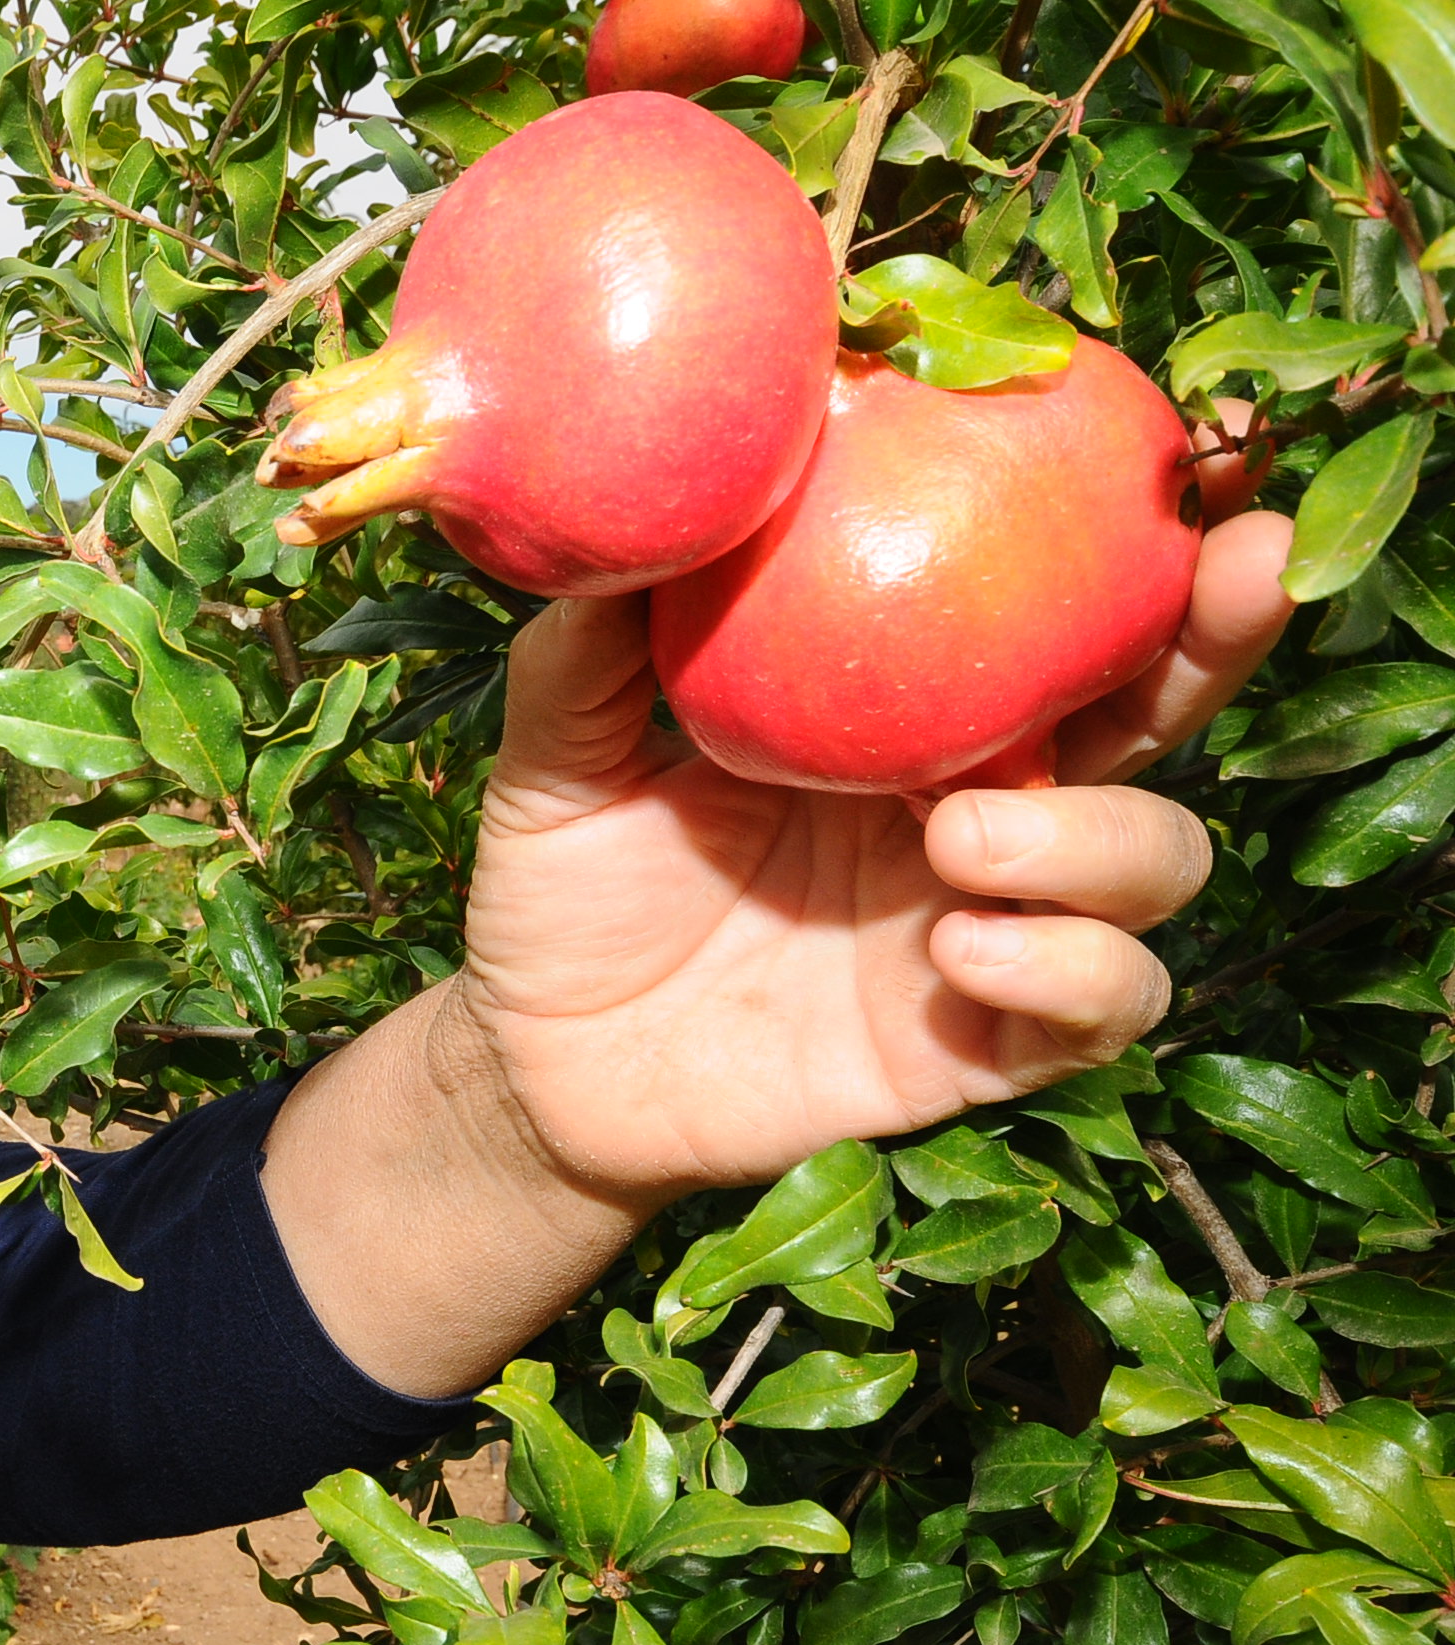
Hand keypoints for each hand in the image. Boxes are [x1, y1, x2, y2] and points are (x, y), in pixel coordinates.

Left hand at [266, 510, 1296, 1395]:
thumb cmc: (562, 893)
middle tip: (1238, 565)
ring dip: (1099, 838)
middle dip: (1218, 635)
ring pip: (1158, 861)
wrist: (537, 1067)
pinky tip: (961, 946)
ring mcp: (993, 920)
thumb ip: (597, 642)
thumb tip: (642, 507)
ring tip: (960, 837)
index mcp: (904, 712)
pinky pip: (1102, 1005)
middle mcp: (977, 803)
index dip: (1144, 533)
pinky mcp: (981, 1041)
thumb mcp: (561, 752)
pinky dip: (1068, 969)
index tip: (1209, 446)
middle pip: (1157, 709)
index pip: (1054, 608)